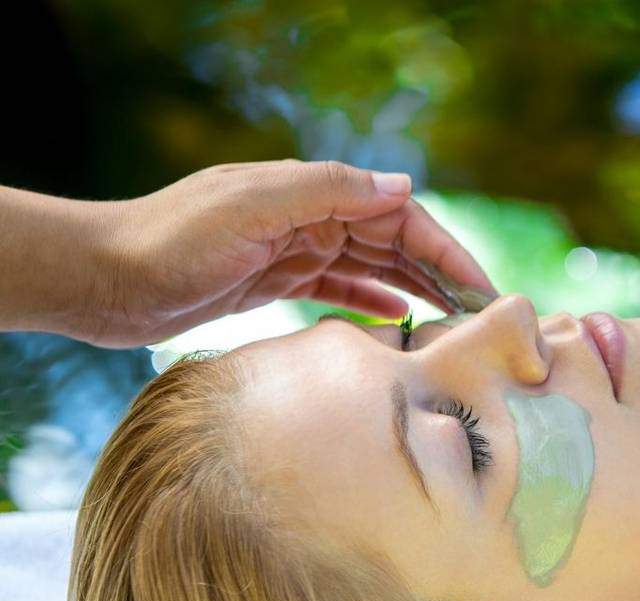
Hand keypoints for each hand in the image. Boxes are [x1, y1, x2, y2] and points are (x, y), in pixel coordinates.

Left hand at [79, 159, 497, 347]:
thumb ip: (327, 190)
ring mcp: (293, 248)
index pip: (397, 214)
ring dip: (414, 286)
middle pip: (393, 240)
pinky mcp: (275, 281)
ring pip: (372, 265)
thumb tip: (403, 187)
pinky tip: (399, 319)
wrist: (104, 279)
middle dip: (439, 271)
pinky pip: (339, 287)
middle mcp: (307, 215)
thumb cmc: (171, 241)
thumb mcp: (252, 205)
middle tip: (479, 313)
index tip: (479, 287)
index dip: (444, 248)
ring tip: (452, 319)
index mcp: (308, 190)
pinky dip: (372, 299)